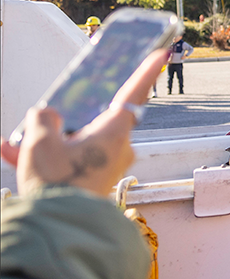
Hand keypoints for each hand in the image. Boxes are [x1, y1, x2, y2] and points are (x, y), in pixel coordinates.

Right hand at [7, 49, 166, 196]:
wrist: (59, 228)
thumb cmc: (58, 184)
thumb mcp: (40, 142)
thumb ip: (43, 120)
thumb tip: (47, 116)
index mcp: (115, 131)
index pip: (134, 93)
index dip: (146, 71)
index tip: (160, 54)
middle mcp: (120, 147)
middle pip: (96, 119)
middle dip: (68, 118)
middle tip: (49, 117)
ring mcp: (110, 165)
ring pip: (78, 142)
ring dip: (50, 141)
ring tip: (18, 144)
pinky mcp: (97, 181)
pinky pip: (73, 161)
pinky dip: (49, 159)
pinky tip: (16, 156)